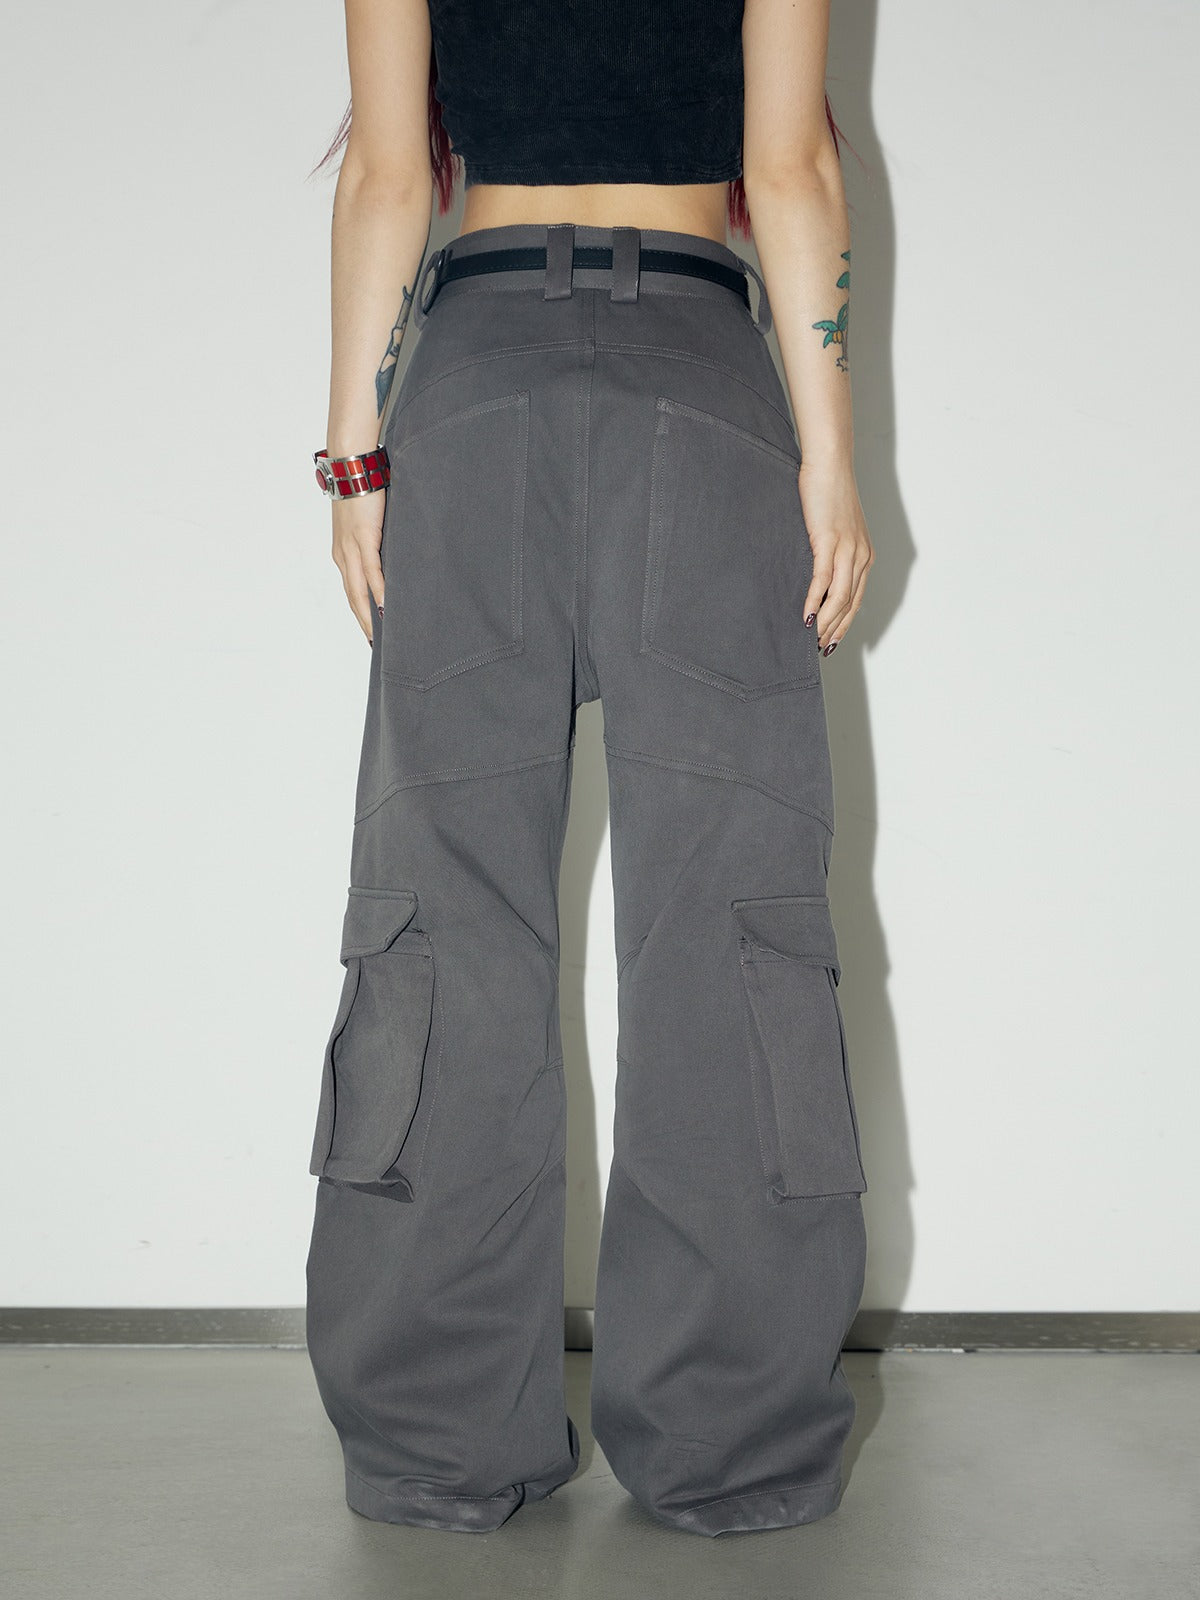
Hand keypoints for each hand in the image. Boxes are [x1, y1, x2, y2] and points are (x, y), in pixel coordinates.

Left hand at [331, 493, 386, 645]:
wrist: (351, 467)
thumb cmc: (362, 491)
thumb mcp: (366, 523)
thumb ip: (374, 543)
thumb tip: (391, 558)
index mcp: (342, 553)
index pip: (351, 591)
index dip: (359, 613)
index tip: (369, 632)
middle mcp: (343, 555)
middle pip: (352, 598)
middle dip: (363, 623)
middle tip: (375, 645)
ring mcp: (351, 548)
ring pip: (359, 590)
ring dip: (368, 614)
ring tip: (380, 634)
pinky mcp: (363, 538)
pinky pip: (371, 571)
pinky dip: (378, 591)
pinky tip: (384, 606)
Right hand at [797, 461, 874, 655]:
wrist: (829, 465)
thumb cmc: (829, 493)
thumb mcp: (836, 528)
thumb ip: (832, 552)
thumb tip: (817, 576)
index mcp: (864, 555)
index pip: (857, 599)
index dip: (844, 624)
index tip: (831, 641)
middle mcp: (861, 556)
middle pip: (850, 604)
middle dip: (835, 629)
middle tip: (820, 648)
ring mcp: (847, 549)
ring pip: (839, 597)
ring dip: (825, 621)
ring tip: (810, 638)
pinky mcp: (829, 541)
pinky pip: (823, 579)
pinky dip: (814, 600)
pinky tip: (805, 615)